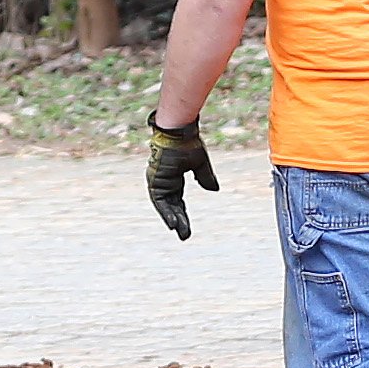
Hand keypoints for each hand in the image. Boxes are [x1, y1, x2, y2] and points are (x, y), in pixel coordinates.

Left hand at [144, 116, 217, 239]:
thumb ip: (205, 177)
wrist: (178, 131)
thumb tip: (213, 190)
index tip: (186, 227)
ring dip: (173, 220)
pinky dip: (166, 212)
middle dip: (179, 221)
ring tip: (181, 233)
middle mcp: (164, 181)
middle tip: (185, 236)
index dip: (182, 214)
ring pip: (165, 206)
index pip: (177, 200)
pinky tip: (172, 223)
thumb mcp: (200, 163)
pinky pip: (159, 201)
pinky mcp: (154, 180)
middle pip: (171, 206)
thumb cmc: (188, 142)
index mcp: (173, 177)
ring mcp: (158, 181)